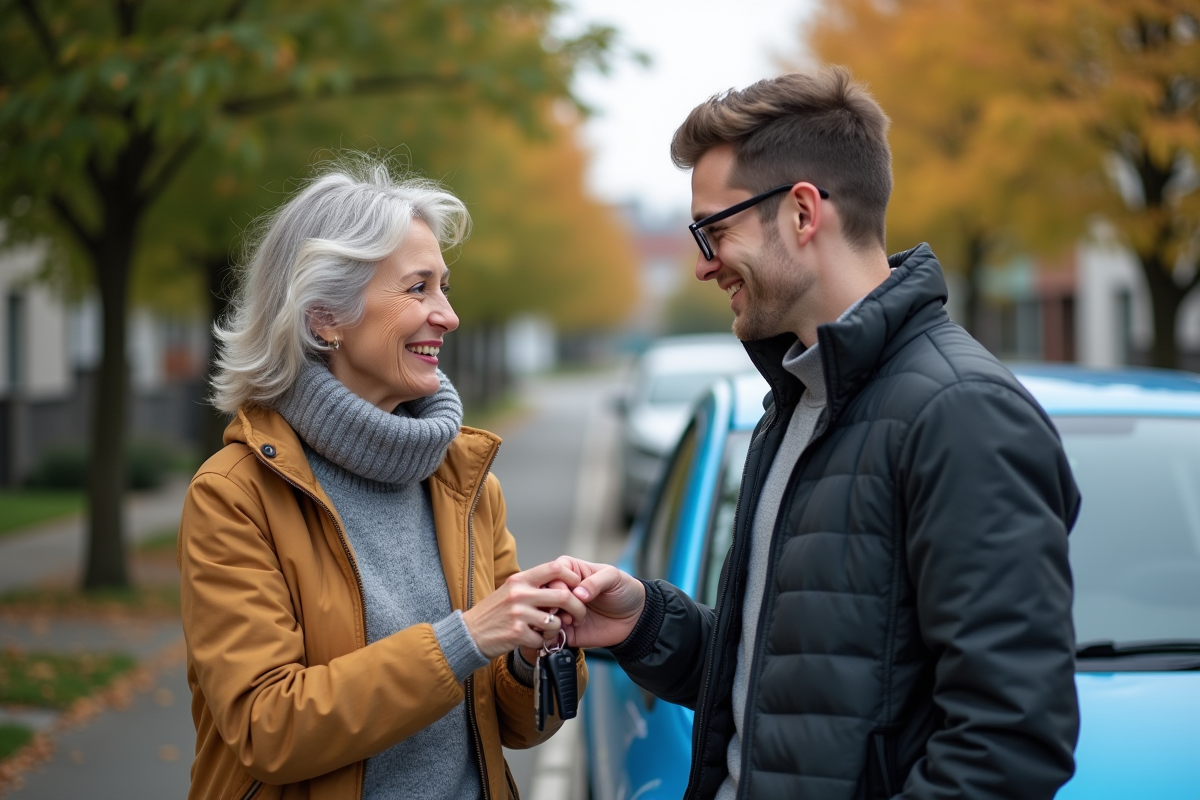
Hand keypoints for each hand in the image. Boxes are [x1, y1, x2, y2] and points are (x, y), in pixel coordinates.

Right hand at [462, 561, 587, 658]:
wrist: (469, 633)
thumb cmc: (493, 613)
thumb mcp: (510, 591)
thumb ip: (532, 586)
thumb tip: (561, 584)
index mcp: (520, 580)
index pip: (555, 568)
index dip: (572, 577)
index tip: (577, 587)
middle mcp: (520, 594)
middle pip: (563, 596)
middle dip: (578, 608)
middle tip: (579, 616)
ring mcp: (519, 614)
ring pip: (556, 622)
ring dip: (557, 629)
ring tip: (548, 631)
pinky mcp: (517, 634)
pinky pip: (543, 640)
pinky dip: (541, 642)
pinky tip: (532, 640)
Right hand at [552, 556, 644, 649]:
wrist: (635, 619)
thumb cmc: (625, 590)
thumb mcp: (614, 578)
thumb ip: (595, 582)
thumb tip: (578, 593)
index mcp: (570, 571)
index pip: (552, 574)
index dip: (558, 585)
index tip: (572, 593)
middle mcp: (562, 590)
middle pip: (543, 595)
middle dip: (553, 604)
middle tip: (567, 611)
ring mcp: (562, 611)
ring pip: (543, 614)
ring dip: (552, 619)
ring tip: (569, 621)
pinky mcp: (565, 631)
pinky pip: (549, 634)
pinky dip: (551, 634)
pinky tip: (563, 632)